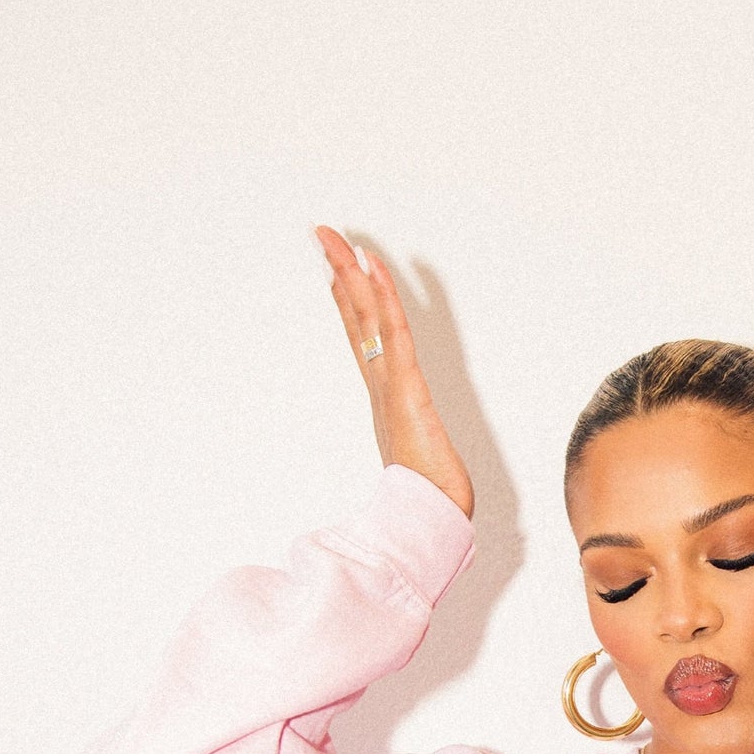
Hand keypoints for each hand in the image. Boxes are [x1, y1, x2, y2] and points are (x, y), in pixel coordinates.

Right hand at [314, 227, 474, 519]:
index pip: (362, 338)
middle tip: (322, 236)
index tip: (337, 272)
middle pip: (356, 319)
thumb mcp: (419, 462)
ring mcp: (390, 385)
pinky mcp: (406, 388)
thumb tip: (412, 464)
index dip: (349, 302)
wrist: (431, 517)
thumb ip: (413, 454)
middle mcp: (381, 386)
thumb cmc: (428, 498)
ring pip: (368, 319)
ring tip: (338, 239)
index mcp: (384, 398)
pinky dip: (382, 297)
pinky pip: (392, 332)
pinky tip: (371, 268)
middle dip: (340, 274)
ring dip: (352, 275)